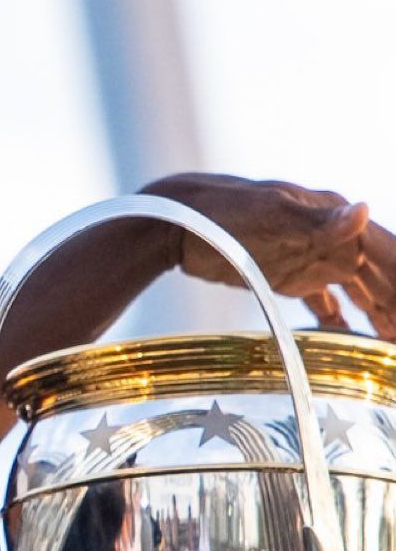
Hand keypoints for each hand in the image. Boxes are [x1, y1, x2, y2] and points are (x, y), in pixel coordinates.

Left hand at [145, 171, 395, 337]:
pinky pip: (322, 301)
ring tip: (392, 341)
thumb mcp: (272, 214)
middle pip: (375, 275)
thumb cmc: (224, 211)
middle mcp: (329, 236)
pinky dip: (337, 319)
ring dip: (376, 313)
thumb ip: (318, 221)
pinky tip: (348, 337)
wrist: (177, 219)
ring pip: (356, 289)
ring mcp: (309, 257)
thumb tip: (363, 210)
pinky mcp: (287, 276)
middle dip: (392, 302)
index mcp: (334, 215)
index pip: (384, 251)